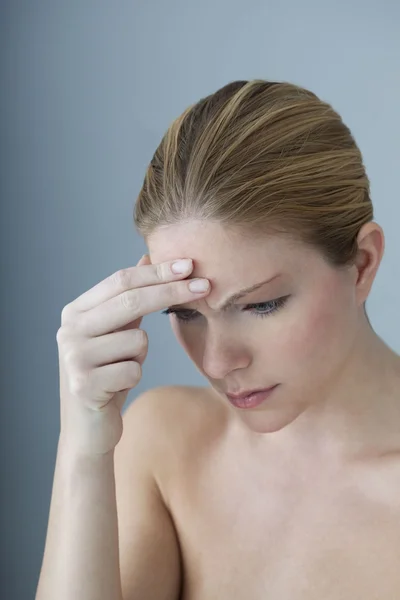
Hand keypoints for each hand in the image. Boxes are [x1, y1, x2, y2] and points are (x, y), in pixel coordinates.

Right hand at [56, 254, 209, 454]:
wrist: (88, 428)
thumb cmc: (107, 375)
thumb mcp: (116, 332)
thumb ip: (129, 297)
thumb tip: (147, 255)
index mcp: (76, 312)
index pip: (121, 281)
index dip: (157, 272)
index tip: (189, 265)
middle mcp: (69, 330)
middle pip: (130, 301)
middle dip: (172, 291)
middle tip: (205, 285)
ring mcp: (73, 357)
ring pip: (137, 340)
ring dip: (140, 356)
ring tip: (122, 369)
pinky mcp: (84, 384)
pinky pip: (133, 370)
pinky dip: (133, 377)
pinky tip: (116, 387)